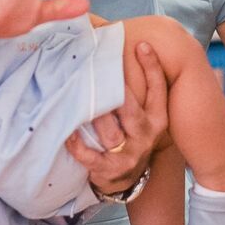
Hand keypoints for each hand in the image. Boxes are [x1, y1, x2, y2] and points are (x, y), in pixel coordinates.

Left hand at [65, 41, 164, 193]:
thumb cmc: (131, 136)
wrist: (126, 179)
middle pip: (130, 109)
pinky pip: (90, 156)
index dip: (152, 67)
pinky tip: (67, 133)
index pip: (158, 90)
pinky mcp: (110, 169)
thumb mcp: (142, 116)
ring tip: (78, 97)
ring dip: (94, 116)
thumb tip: (112, 47)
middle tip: (96, 69)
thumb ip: (135, 91)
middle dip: (115, 90)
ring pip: (110, 132)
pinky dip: (77, 145)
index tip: (141, 45)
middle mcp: (146, 135)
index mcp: (157, 118)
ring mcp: (129, 154)